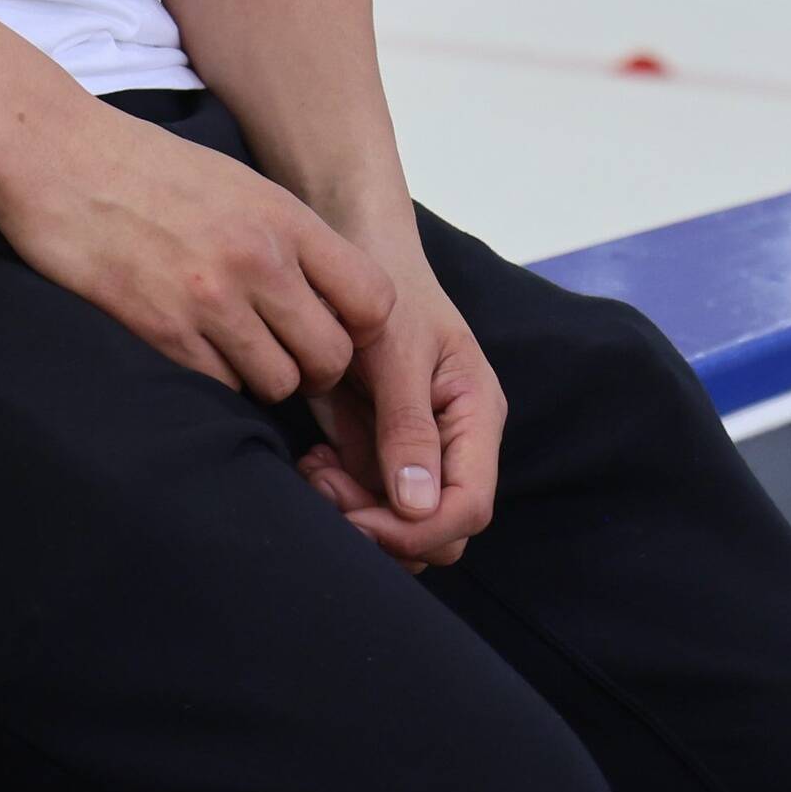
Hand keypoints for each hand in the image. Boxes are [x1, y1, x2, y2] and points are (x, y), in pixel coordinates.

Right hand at [0, 103, 392, 404]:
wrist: (56, 155)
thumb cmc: (144, 167)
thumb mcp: (236, 182)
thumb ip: (285, 236)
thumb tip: (324, 292)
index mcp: (283, 218)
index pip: (374, 298)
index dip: (363, 329)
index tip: (336, 329)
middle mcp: (258, 260)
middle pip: (333, 355)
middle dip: (315, 368)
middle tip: (287, 356)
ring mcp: (210, 299)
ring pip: (279, 384)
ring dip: (263, 379)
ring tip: (237, 354)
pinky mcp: (162, 331)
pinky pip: (220, 387)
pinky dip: (214, 379)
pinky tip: (193, 348)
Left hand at [295, 245, 503, 569]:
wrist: (355, 258)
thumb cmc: (388, 292)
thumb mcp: (397, 350)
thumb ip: (408, 424)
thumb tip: (417, 506)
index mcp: (476, 416)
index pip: (470, 506)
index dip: (420, 530)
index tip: (361, 518)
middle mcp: (455, 446)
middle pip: (440, 533)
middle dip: (382, 528)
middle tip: (326, 484)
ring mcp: (417, 456)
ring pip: (400, 529)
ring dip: (354, 516)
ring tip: (315, 467)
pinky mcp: (379, 456)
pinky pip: (366, 507)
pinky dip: (336, 498)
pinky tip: (313, 460)